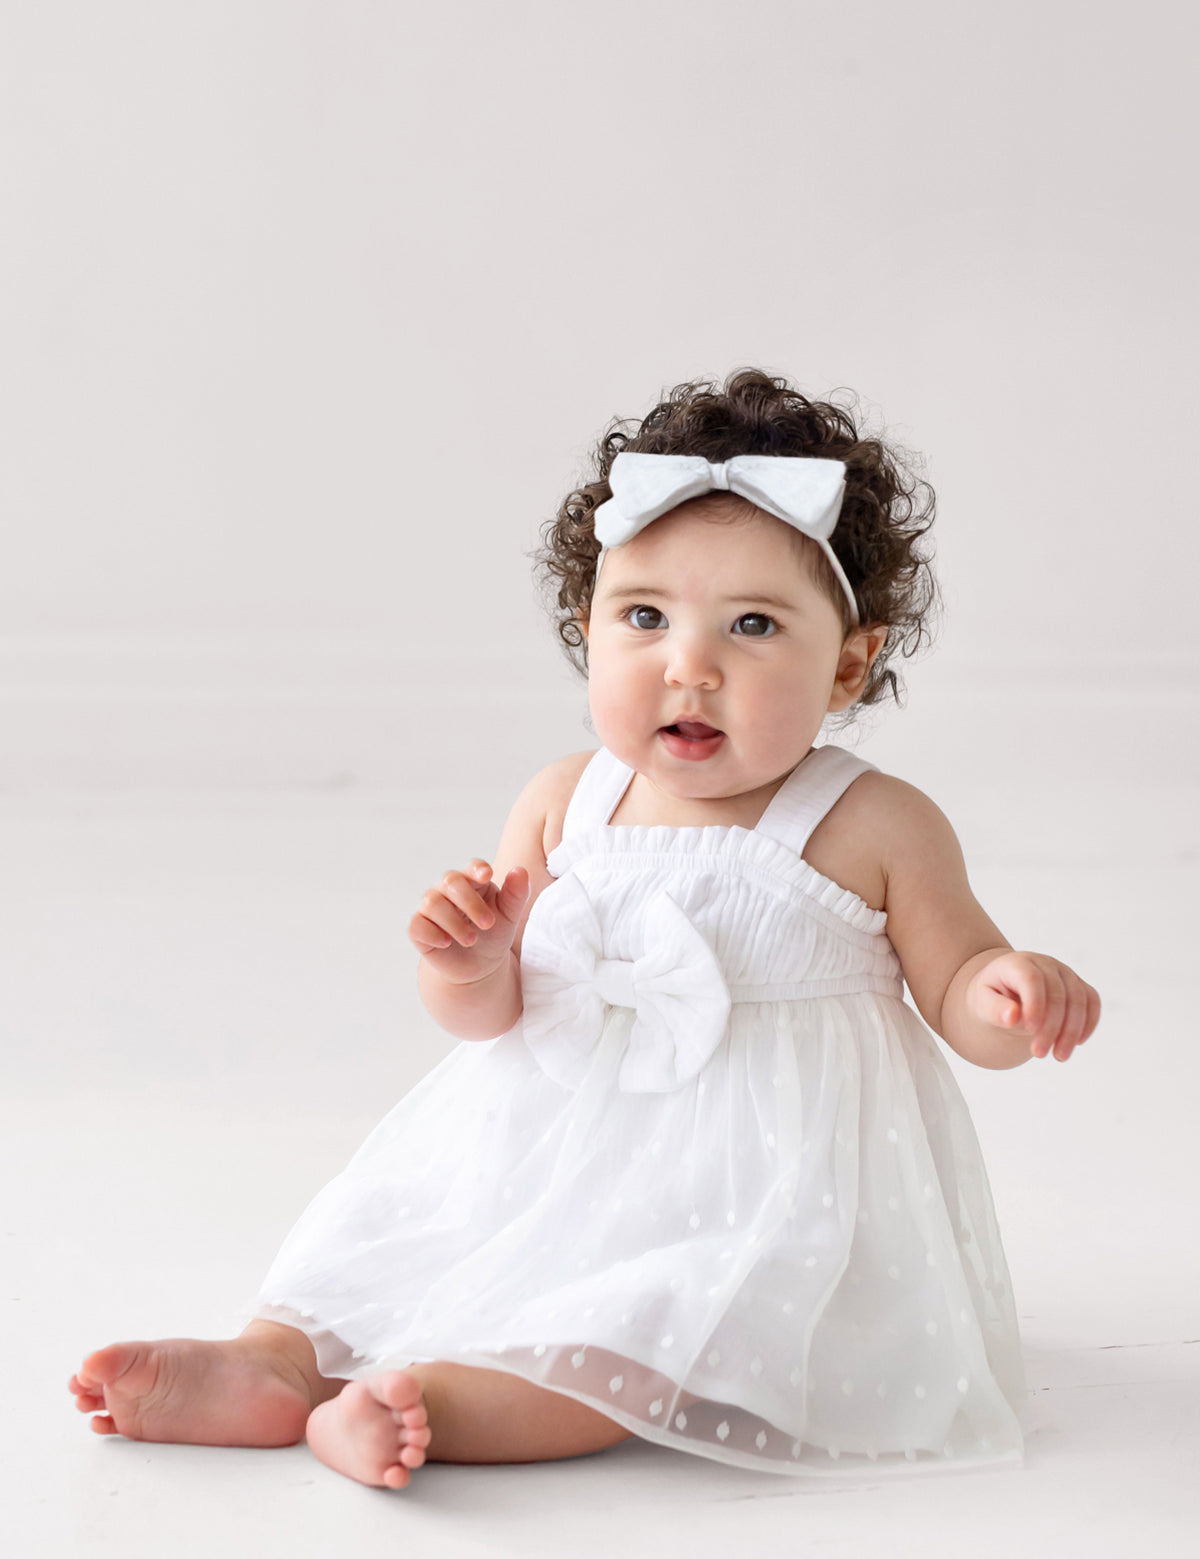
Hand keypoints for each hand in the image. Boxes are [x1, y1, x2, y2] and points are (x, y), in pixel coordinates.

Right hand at [409, 859, 529, 984]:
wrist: (480, 967)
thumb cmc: (494, 935)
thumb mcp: (509, 916)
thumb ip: (516, 894)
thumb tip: (520, 871)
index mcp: (472, 882)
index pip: (471, 867)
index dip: (477, 869)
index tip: (487, 876)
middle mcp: (448, 891)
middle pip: (450, 880)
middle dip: (470, 902)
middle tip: (488, 923)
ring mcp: (431, 909)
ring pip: (432, 902)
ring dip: (454, 922)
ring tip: (471, 940)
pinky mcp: (419, 929)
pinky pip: (417, 924)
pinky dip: (432, 933)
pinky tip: (446, 943)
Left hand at [967, 950, 1099, 1062]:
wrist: (1004, 991)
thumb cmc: (991, 997)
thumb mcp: (982, 1003)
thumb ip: (994, 1009)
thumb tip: (1012, 1016)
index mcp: (1018, 963)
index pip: (1031, 979)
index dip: (1034, 1003)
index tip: (1030, 1030)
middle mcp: (1045, 964)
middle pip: (1057, 992)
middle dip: (1051, 1026)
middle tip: (1040, 1053)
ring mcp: (1065, 973)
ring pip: (1079, 998)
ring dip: (1072, 1030)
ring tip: (1059, 1056)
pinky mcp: (1078, 986)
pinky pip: (1092, 1001)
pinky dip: (1089, 1022)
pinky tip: (1077, 1043)